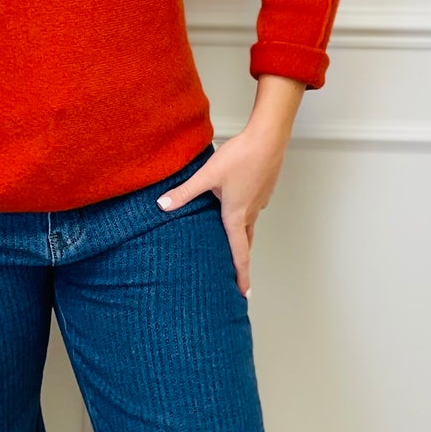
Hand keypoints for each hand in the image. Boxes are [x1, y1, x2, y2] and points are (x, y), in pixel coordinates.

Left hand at [156, 128, 288, 295]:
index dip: (240, 275)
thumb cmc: (240, 157)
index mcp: (236, 215)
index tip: (243, 293)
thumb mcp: (206, 176)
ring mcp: (260, 201)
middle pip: (246, 243)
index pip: (239, 253)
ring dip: (243, 238)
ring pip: (250, 225)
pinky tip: (237, 207)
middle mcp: (251, 212)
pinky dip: (245, 216)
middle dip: (242, 262)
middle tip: (239, 279)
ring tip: (235, 247)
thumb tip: (162, 205)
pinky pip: (253, 208)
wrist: (268, 138)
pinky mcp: (263, 188)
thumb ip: (184, 193)